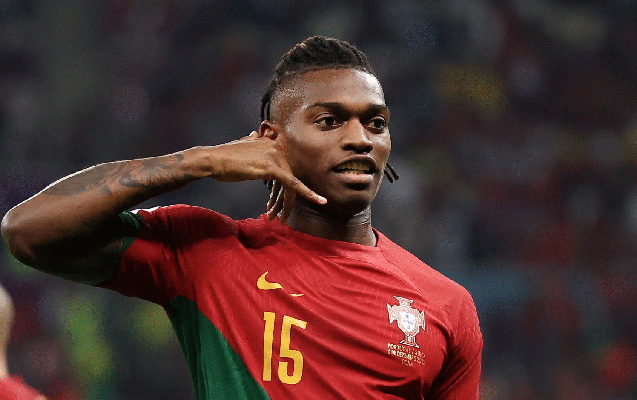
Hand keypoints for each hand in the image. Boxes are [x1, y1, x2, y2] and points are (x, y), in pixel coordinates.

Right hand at [211, 131, 325, 223]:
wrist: (212, 160)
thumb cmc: (222, 158)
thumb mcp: (240, 146)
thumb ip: (250, 141)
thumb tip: (253, 134)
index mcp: (270, 143)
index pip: (282, 170)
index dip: (278, 191)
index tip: (274, 204)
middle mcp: (276, 148)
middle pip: (288, 179)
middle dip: (283, 201)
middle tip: (277, 217)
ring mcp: (276, 157)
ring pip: (289, 185)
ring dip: (285, 205)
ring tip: (279, 219)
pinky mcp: (273, 168)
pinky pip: (293, 184)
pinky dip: (308, 193)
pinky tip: (320, 201)